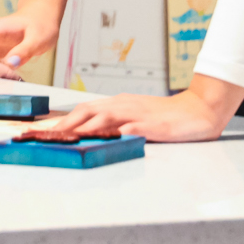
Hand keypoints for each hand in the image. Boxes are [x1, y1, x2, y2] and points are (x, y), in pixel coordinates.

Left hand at [38, 76, 243, 143]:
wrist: (199, 110)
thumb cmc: (166, 117)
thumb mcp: (135, 117)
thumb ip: (114, 123)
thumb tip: (88, 133)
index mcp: (117, 104)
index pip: (84, 109)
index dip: (63, 119)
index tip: (44, 130)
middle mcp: (123, 105)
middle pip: (87, 110)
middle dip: (65, 123)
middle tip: (46, 136)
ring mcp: (137, 114)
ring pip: (105, 116)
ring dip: (84, 126)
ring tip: (66, 136)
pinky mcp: (152, 125)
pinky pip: (132, 128)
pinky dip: (117, 133)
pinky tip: (106, 139)